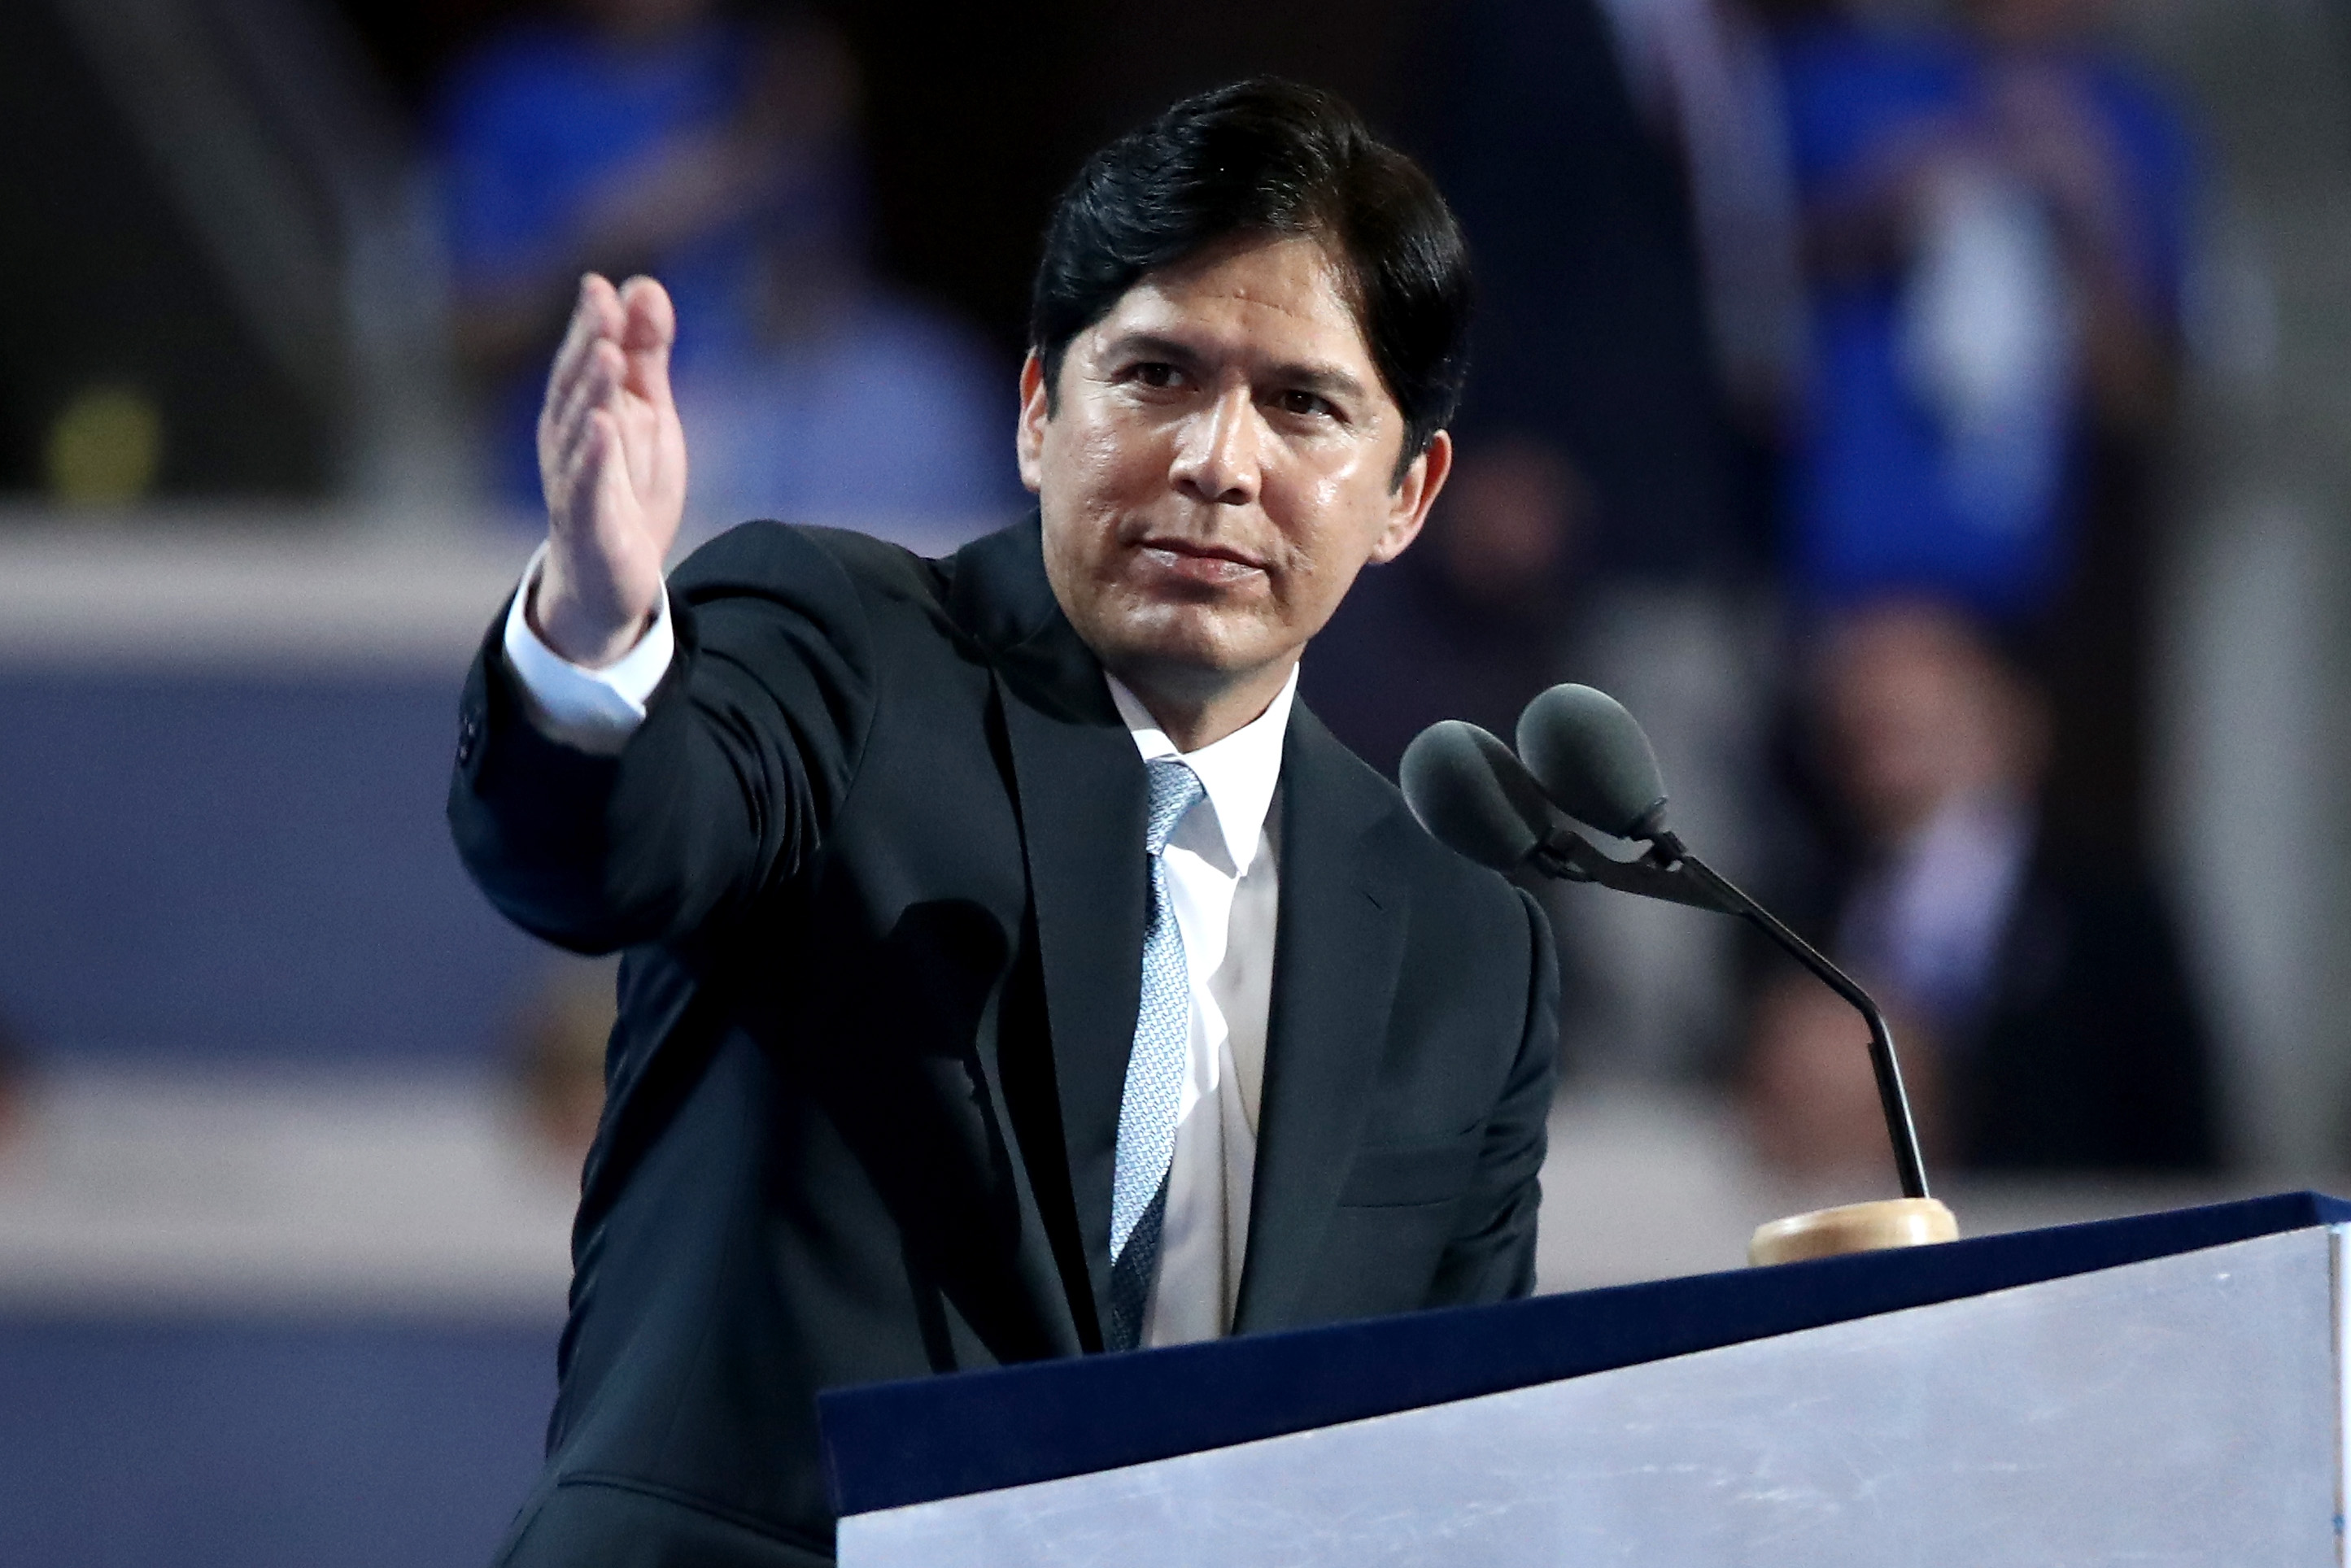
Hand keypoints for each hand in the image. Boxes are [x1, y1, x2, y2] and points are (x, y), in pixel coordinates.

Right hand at [534, 274, 687, 667]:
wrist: (611, 580)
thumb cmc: (626, 489)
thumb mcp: (647, 414)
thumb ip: (646, 355)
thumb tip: (643, 286)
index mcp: (579, 412)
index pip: (583, 360)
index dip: (591, 323)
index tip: (603, 286)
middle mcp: (567, 443)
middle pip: (575, 388)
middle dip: (587, 344)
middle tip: (602, 304)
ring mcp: (573, 484)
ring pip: (578, 432)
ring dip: (590, 391)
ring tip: (607, 353)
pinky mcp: (588, 525)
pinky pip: (586, 488)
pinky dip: (593, 458)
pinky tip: (603, 428)